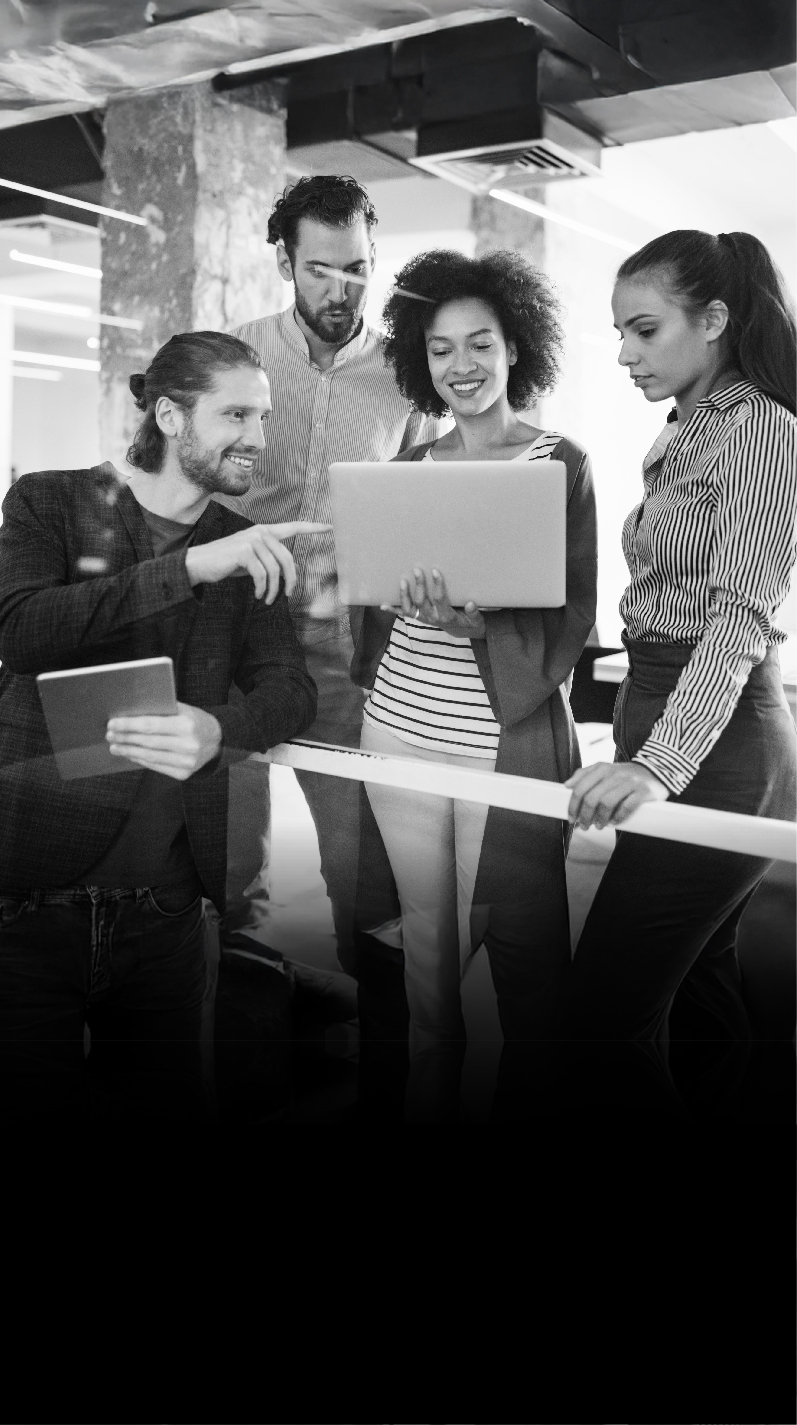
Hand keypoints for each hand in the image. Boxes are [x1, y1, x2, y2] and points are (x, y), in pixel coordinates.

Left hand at [107, 701, 221, 780]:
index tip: (113, 723)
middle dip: (125, 738)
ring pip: (149, 756)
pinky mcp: (183, 774)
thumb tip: (131, 712)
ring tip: (115, 746)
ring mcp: (186, 762)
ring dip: (128, 751)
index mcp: (187, 725)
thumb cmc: (196, 722)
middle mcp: (187, 745)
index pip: (150, 725)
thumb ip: (161, 711)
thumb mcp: (183, 710)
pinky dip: (140, 760)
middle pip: (147, 742)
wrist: (217, 742)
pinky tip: (130, 754)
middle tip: (110, 735)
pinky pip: (156, 766)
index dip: (129, 725)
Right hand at [185, 521, 330, 602]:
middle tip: (287, 595)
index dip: (312, 528)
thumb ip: (269, 560)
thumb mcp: (252, 560)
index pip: (292, 527)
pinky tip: (259, 596)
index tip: (329, 527)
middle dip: (291, 579)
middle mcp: (260, 532)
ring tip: (267, 599)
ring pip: (275, 569)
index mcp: (264, 532)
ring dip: (273, 589)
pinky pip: (263, 575)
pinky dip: (263, 589)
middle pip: (287, 558)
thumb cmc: (226, 563)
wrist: (199, 564)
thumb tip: (288, 571)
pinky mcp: (244, 551)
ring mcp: (252, 539)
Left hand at [380, 567, 485, 638]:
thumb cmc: (469, 621)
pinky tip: (383, 605)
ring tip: (402, 581)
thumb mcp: (476, 619)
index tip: (435, 571)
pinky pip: (404, 614)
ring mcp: (423, 618)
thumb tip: (470, 604)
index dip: (437, 585)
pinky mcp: (418, 617)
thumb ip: (474, 613)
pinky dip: (393, 610)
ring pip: (410, 608)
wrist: (461, 631)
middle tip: (417, 570)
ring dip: (404, 595)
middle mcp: (432, 618)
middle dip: (419, 585)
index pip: (440, 599)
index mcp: (446, 616)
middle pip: (422, 601)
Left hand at [565, 761, 669, 829]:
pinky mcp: (644, 791)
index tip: (571, 818)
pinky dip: (618, 817)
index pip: (580, 788)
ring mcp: (630, 782)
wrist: (658, 770)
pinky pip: (627, 807)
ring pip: (607, 803)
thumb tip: (567, 785)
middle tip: (584, 826)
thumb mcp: (605, 769)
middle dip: (585, 816)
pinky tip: (614, 822)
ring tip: (598, 826)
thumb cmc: (626, 774)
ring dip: (600, 818)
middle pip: (592, 798)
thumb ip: (585, 774)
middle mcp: (615, 773)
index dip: (573, 806)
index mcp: (603, 768)